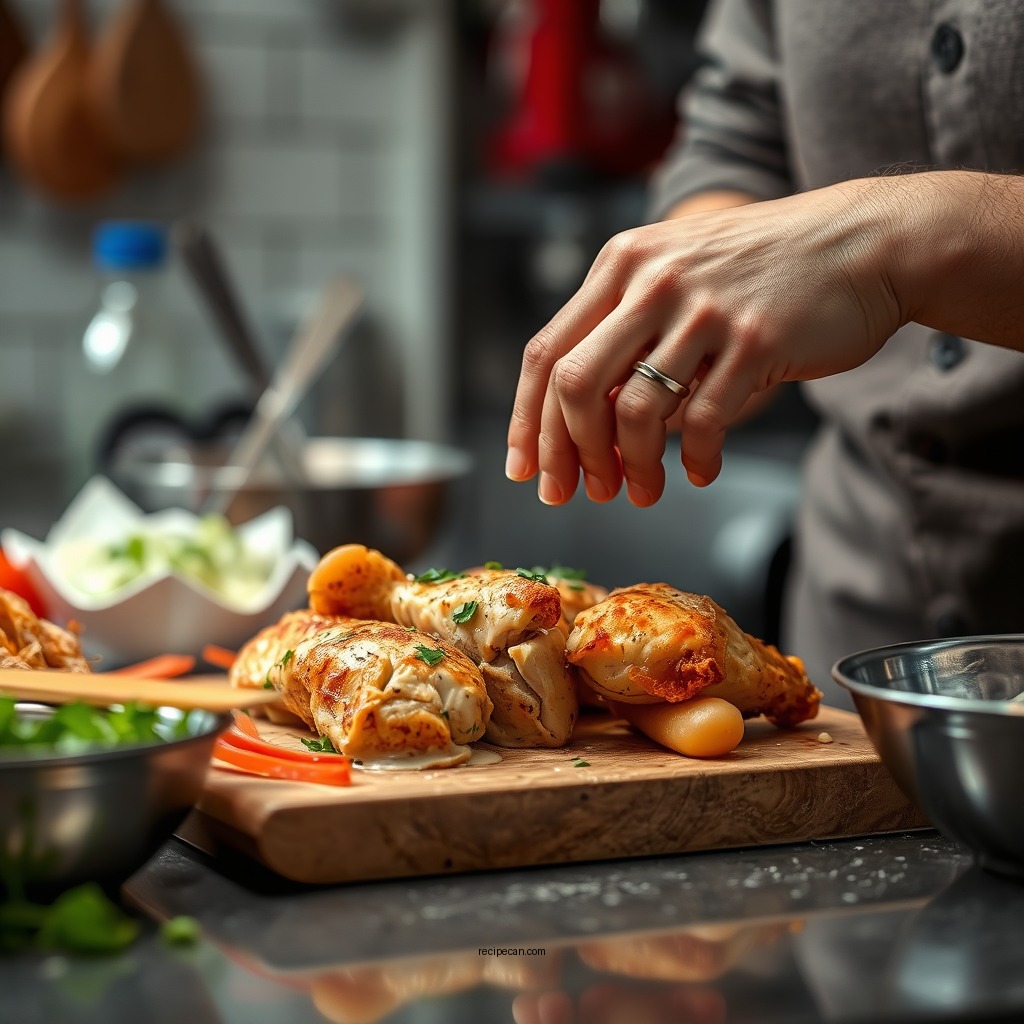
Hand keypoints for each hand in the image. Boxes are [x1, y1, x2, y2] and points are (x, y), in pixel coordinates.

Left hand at [505, 177, 904, 505]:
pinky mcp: (756, 341)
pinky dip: (695, 460)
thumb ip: (624, 328)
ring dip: (630, 467)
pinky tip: (700, 472)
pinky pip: (703, 421)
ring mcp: (704, 311)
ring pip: (634, 412)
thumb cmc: (761, 269)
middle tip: (580, 491)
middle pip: (574, 387)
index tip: (526, 468)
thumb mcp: (676, 272)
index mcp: (621, 265)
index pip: (546, 353)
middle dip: (568, 454)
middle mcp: (653, 281)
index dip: (527, 421)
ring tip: (643, 491)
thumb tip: (578, 415)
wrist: (862, 242)